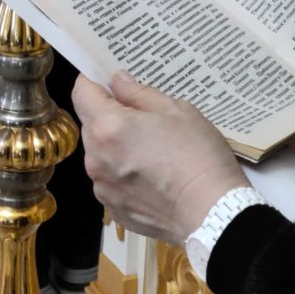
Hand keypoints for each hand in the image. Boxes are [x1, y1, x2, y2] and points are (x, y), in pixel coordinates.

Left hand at [73, 72, 250, 244]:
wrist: (212, 213)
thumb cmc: (199, 156)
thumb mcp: (177, 111)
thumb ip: (140, 94)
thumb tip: (118, 81)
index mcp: (109, 126)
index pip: (82, 92)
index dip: (93, 81)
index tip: (108, 80)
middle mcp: (96, 157)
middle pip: (90, 123)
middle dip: (108, 114)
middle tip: (143, 117)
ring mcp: (102, 186)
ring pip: (100, 153)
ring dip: (115, 145)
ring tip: (151, 150)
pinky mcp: (112, 208)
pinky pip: (110, 180)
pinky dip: (123, 172)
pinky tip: (152, 175)